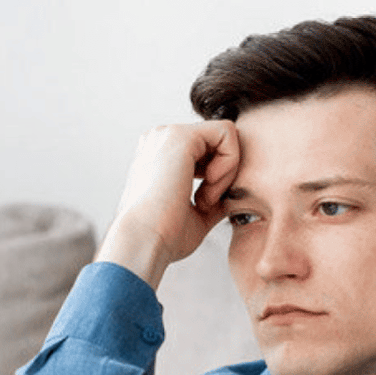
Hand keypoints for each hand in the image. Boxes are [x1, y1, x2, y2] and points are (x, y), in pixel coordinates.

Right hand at [97, 120, 240, 288]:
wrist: (144, 240)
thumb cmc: (164, 235)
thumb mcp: (195, 215)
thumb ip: (212, 198)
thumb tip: (231, 195)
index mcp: (160, 157)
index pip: (206, 153)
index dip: (217, 178)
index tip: (204, 204)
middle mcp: (162, 140)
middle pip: (217, 142)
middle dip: (224, 174)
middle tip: (207, 202)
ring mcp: (169, 134)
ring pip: (224, 136)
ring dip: (227, 169)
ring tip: (206, 197)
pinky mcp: (181, 135)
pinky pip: (226, 134)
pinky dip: (230, 161)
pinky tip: (211, 183)